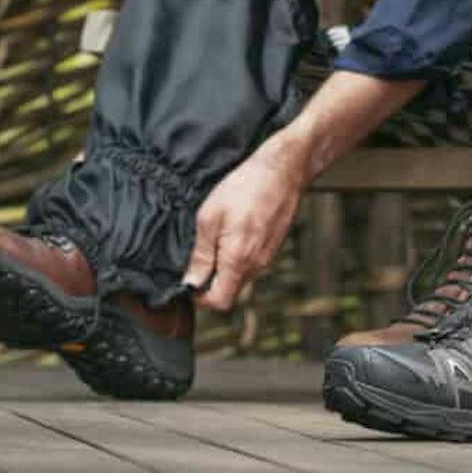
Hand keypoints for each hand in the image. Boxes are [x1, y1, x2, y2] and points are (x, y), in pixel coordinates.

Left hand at [184, 142, 307, 311]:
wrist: (282, 170)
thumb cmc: (245, 188)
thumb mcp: (209, 218)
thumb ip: (201, 255)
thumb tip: (191, 283)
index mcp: (238, 261)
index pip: (219, 302)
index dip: (200, 297)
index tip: (189, 281)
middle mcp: (256, 266)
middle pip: (230, 290)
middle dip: (211, 280)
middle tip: (201, 251)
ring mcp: (267, 258)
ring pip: (240, 276)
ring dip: (225, 265)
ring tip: (220, 234)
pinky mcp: (273, 248)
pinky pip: (251, 262)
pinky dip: (238, 254)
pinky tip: (235, 229)